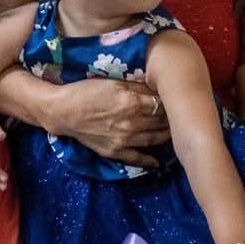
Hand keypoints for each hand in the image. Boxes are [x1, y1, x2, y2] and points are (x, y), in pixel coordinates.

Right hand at [45, 80, 167, 168]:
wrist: (63, 111)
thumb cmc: (86, 91)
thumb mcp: (113, 82)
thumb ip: (136, 85)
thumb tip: (156, 86)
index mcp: (132, 102)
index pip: (161, 103)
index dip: (170, 100)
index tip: (175, 98)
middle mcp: (132, 123)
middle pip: (161, 121)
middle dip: (172, 117)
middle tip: (181, 114)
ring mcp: (124, 140)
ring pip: (154, 139)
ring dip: (166, 135)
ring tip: (175, 131)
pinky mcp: (115, 152)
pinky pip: (137, 158)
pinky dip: (150, 160)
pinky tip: (158, 161)